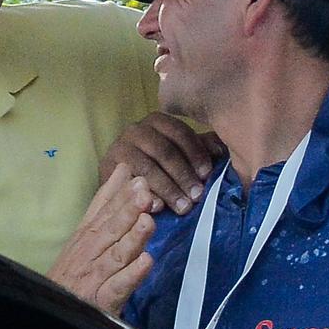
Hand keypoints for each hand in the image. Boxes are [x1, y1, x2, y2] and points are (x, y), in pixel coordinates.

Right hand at [51, 161, 164, 314]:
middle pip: (110, 230)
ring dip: (131, 238)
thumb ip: (104, 203)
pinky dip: (131, 274)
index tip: (135, 177)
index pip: (102, 212)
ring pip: (116, 255)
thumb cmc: (73, 271)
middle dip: (127, 210)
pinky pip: (118, 286)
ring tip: (147, 222)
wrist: (53, 310)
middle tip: (144, 191)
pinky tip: (145, 262)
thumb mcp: (84, 234)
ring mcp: (95, 276)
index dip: (118, 194)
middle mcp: (89, 253)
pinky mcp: (102, 300)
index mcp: (86, 237)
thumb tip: (123, 170)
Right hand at [98, 110, 224, 212]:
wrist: (121, 181)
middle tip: (197, 196)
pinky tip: (158, 208)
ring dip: (168, 189)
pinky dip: (145, 195)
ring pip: (148, 168)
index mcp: (157, 121)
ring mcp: (119, 147)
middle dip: (183, 175)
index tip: (207, 175)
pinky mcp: (107, 167)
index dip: (195, 154)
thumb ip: (199, 149)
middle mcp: (136, 129)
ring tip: (183, 207)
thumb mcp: (180, 155)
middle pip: (164, 151)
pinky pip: (128, 182)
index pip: (180, 133)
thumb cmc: (158, 167)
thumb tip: (222, 150)